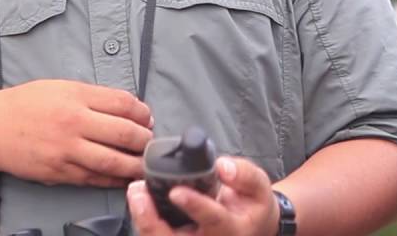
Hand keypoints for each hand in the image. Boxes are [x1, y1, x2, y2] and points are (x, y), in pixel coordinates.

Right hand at [0, 79, 152, 188]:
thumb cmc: (27, 104)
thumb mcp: (62, 87)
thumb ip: (95, 96)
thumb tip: (130, 108)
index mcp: (76, 96)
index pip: (124, 103)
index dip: (143, 112)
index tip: (148, 118)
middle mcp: (73, 122)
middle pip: (125, 133)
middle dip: (146, 140)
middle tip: (152, 143)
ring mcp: (66, 150)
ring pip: (113, 161)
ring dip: (136, 164)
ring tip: (145, 164)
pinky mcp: (59, 172)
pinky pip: (94, 178)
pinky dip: (114, 180)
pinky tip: (124, 177)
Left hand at [127, 157, 280, 235]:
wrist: (250, 228)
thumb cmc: (252, 206)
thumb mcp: (259, 187)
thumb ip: (244, 175)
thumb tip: (222, 166)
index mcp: (232, 229)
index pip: (212, 218)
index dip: (194, 204)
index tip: (177, 191)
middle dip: (151, 219)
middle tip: (139, 192)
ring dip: (143, 218)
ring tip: (137, 191)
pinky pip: (157, 234)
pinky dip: (145, 219)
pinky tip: (141, 199)